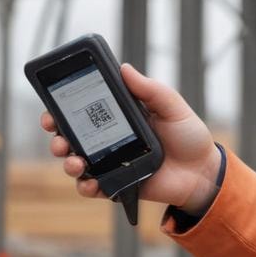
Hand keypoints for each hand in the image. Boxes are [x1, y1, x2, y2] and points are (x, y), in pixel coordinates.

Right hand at [41, 64, 222, 214]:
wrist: (202, 171)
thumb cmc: (189, 136)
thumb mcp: (172, 107)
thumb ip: (150, 90)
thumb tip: (124, 68)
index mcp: (119, 117)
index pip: (83, 110)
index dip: (62, 108)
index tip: (52, 105)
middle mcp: (110, 140)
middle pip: (72, 137)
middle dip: (57, 137)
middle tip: (58, 137)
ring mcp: (111, 163)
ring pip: (76, 163)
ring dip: (68, 162)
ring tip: (75, 161)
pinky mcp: (117, 185)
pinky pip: (92, 188)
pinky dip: (85, 186)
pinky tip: (90, 182)